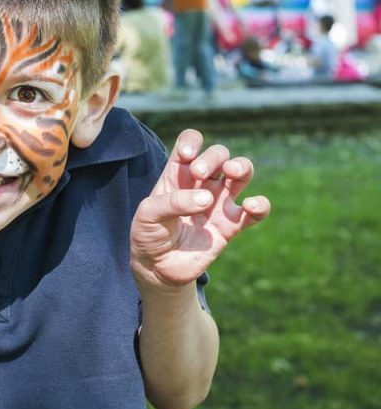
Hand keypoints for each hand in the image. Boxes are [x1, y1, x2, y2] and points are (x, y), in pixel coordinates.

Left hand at [131, 129, 269, 291]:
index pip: (191, 142)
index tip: (186, 155)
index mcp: (177, 173)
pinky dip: (260, 205)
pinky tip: (251, 205)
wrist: (156, 267)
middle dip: (213, 157)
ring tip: (232, 173)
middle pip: (219, 154)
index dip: (192, 141)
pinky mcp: (230, 225)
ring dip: (242, 167)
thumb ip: (172, 202)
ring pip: (241, 173)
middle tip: (198, 174)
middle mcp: (200, 183)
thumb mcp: (148, 214)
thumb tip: (207, 199)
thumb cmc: (148, 234)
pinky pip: (254, 212)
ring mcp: (218, 203)